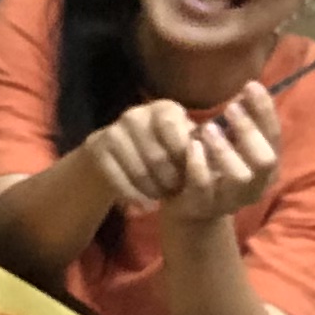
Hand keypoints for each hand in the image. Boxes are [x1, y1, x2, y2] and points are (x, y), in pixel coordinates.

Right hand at [85, 98, 200, 216]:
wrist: (119, 153)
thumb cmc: (165, 150)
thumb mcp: (184, 144)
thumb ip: (201, 150)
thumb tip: (217, 161)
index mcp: (165, 109)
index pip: (178, 136)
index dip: (185, 161)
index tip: (190, 176)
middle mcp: (136, 114)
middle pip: (158, 157)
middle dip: (170, 181)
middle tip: (175, 192)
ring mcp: (114, 130)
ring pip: (139, 171)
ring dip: (153, 191)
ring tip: (161, 198)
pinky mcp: (96, 148)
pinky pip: (118, 180)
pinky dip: (134, 197)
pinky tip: (144, 205)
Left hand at [159, 80, 281, 224]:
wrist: (190, 206)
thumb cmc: (214, 165)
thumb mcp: (231, 141)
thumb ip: (243, 119)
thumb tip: (251, 86)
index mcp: (267, 167)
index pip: (274, 136)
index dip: (265, 111)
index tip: (251, 85)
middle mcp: (256, 186)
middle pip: (265, 159)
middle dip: (249, 131)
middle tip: (230, 107)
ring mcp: (230, 200)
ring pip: (239, 176)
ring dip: (225, 149)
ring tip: (208, 127)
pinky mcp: (203, 206)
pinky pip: (204, 186)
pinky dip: (199, 164)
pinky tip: (192, 146)